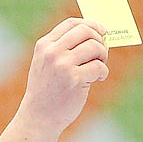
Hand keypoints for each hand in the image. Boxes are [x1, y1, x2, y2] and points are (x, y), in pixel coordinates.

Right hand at [17, 18, 109, 136]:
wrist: (39, 117)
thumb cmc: (47, 91)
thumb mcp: (46, 64)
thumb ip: (63, 49)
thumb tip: (95, 38)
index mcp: (45, 45)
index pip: (71, 23)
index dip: (90, 24)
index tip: (102, 31)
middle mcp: (53, 52)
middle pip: (85, 31)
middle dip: (99, 40)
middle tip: (102, 53)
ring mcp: (63, 65)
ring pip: (95, 47)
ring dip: (103, 57)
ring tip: (100, 67)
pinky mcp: (75, 79)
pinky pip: (99, 67)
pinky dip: (103, 72)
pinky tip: (98, 79)